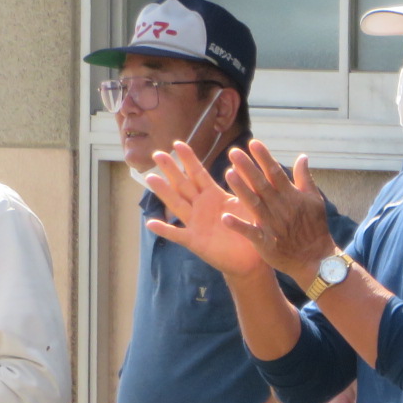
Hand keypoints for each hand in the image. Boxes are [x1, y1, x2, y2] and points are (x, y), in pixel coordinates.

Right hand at [145, 144, 266, 277]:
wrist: (252, 259)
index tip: (178, 143)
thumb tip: (244, 164)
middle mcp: (201, 208)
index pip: (199, 174)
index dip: (189, 159)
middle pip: (183, 185)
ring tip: (151, 178)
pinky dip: (164, 229)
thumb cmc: (251, 230)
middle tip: (157, 154)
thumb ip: (246, 187)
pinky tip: (150, 222)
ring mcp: (196, 224)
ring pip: (176, 204)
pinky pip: (177, 234)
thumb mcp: (249, 205)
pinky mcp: (196, 241)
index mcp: (214, 196)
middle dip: (171, 169)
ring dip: (163, 192)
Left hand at [222, 141, 337, 283]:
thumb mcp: (314, 200)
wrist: (316, 259)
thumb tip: (302, 156)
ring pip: (253, 204)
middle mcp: (279, 207)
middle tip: (234, 153)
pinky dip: (238, 226)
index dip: (264, 158)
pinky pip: (250, 233)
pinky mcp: (266, 242)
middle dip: (248, 168)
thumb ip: (305, 178)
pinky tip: (225, 217)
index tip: (252, 143)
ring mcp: (272, 224)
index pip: (275, 173)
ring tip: (228, 174)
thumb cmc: (315, 227)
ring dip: (241, 190)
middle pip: (261, 184)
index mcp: (290, 196)